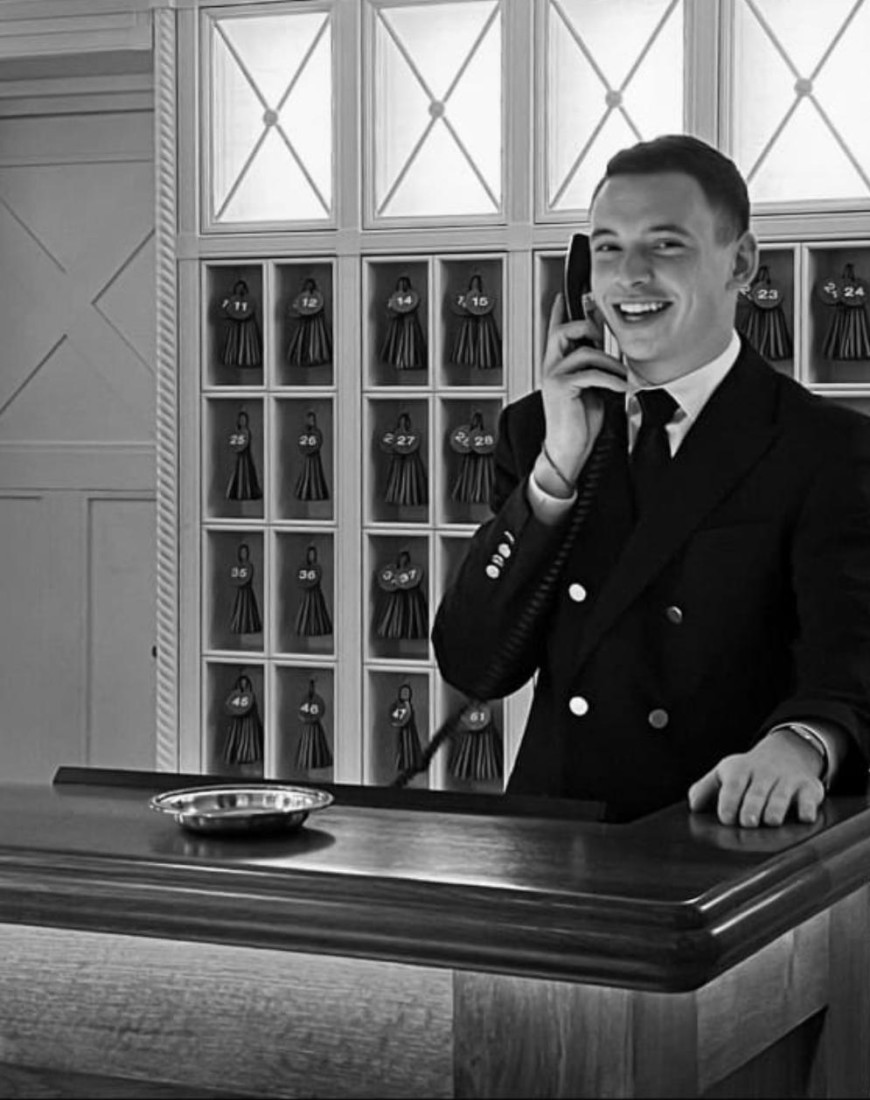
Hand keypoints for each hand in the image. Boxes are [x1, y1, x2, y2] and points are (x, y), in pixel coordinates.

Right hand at [540, 292, 627, 481]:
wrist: (567, 448)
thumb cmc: (578, 422)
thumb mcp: (590, 387)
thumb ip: (594, 367)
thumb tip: (608, 352)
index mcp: (556, 365)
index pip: (554, 331)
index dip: (557, 311)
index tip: (562, 296)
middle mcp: (551, 367)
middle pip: (565, 330)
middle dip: (587, 329)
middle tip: (602, 339)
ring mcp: (553, 376)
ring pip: (584, 352)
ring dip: (610, 363)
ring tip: (622, 377)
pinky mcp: (561, 387)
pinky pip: (591, 373)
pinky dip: (611, 380)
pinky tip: (620, 389)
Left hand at [687, 730, 825, 826]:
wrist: (787, 752)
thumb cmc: (749, 772)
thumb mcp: (725, 773)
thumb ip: (704, 788)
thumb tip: (693, 807)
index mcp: (740, 771)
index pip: (733, 786)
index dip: (729, 802)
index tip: (726, 818)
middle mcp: (764, 775)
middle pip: (757, 793)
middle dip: (752, 807)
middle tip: (748, 822)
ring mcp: (787, 781)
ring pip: (781, 796)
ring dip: (776, 808)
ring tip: (771, 821)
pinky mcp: (808, 788)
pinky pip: (809, 798)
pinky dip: (808, 808)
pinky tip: (804, 816)